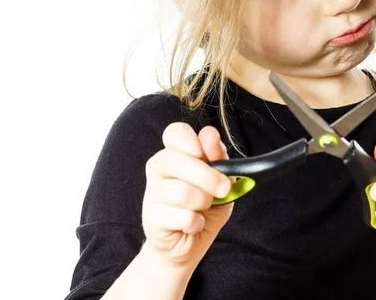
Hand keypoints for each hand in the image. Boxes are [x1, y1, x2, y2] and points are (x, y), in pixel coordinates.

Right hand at [142, 123, 233, 265]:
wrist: (191, 243)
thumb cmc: (206, 205)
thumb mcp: (221, 178)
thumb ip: (217, 156)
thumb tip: (210, 133)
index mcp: (175, 151)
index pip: (175, 131)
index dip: (192, 142)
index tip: (206, 156)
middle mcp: (158, 168)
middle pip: (175, 159)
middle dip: (207, 176)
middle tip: (224, 189)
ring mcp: (152, 194)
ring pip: (182, 191)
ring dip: (203, 202)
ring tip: (203, 208)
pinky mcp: (152, 220)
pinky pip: (183, 217)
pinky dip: (197, 222)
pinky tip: (193, 224)